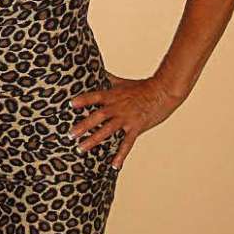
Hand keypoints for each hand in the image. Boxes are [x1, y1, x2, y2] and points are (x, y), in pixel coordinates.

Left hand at [70, 71, 184, 170]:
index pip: (95, 97)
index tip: (70, 104)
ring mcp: (127, 119)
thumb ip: (108, 78)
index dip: (83, 100)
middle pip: (98, 116)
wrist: (163, 92)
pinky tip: (114, 165)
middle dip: (84, 125)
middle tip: (70, 134)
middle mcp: (118, 107)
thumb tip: (97, 68)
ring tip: (81, 148)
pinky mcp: (136, 128)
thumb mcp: (122, 82)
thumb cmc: (142, 87)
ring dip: (94, 140)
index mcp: (113, 95)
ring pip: (108, 130)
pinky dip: (120, 155)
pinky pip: (127, 143)